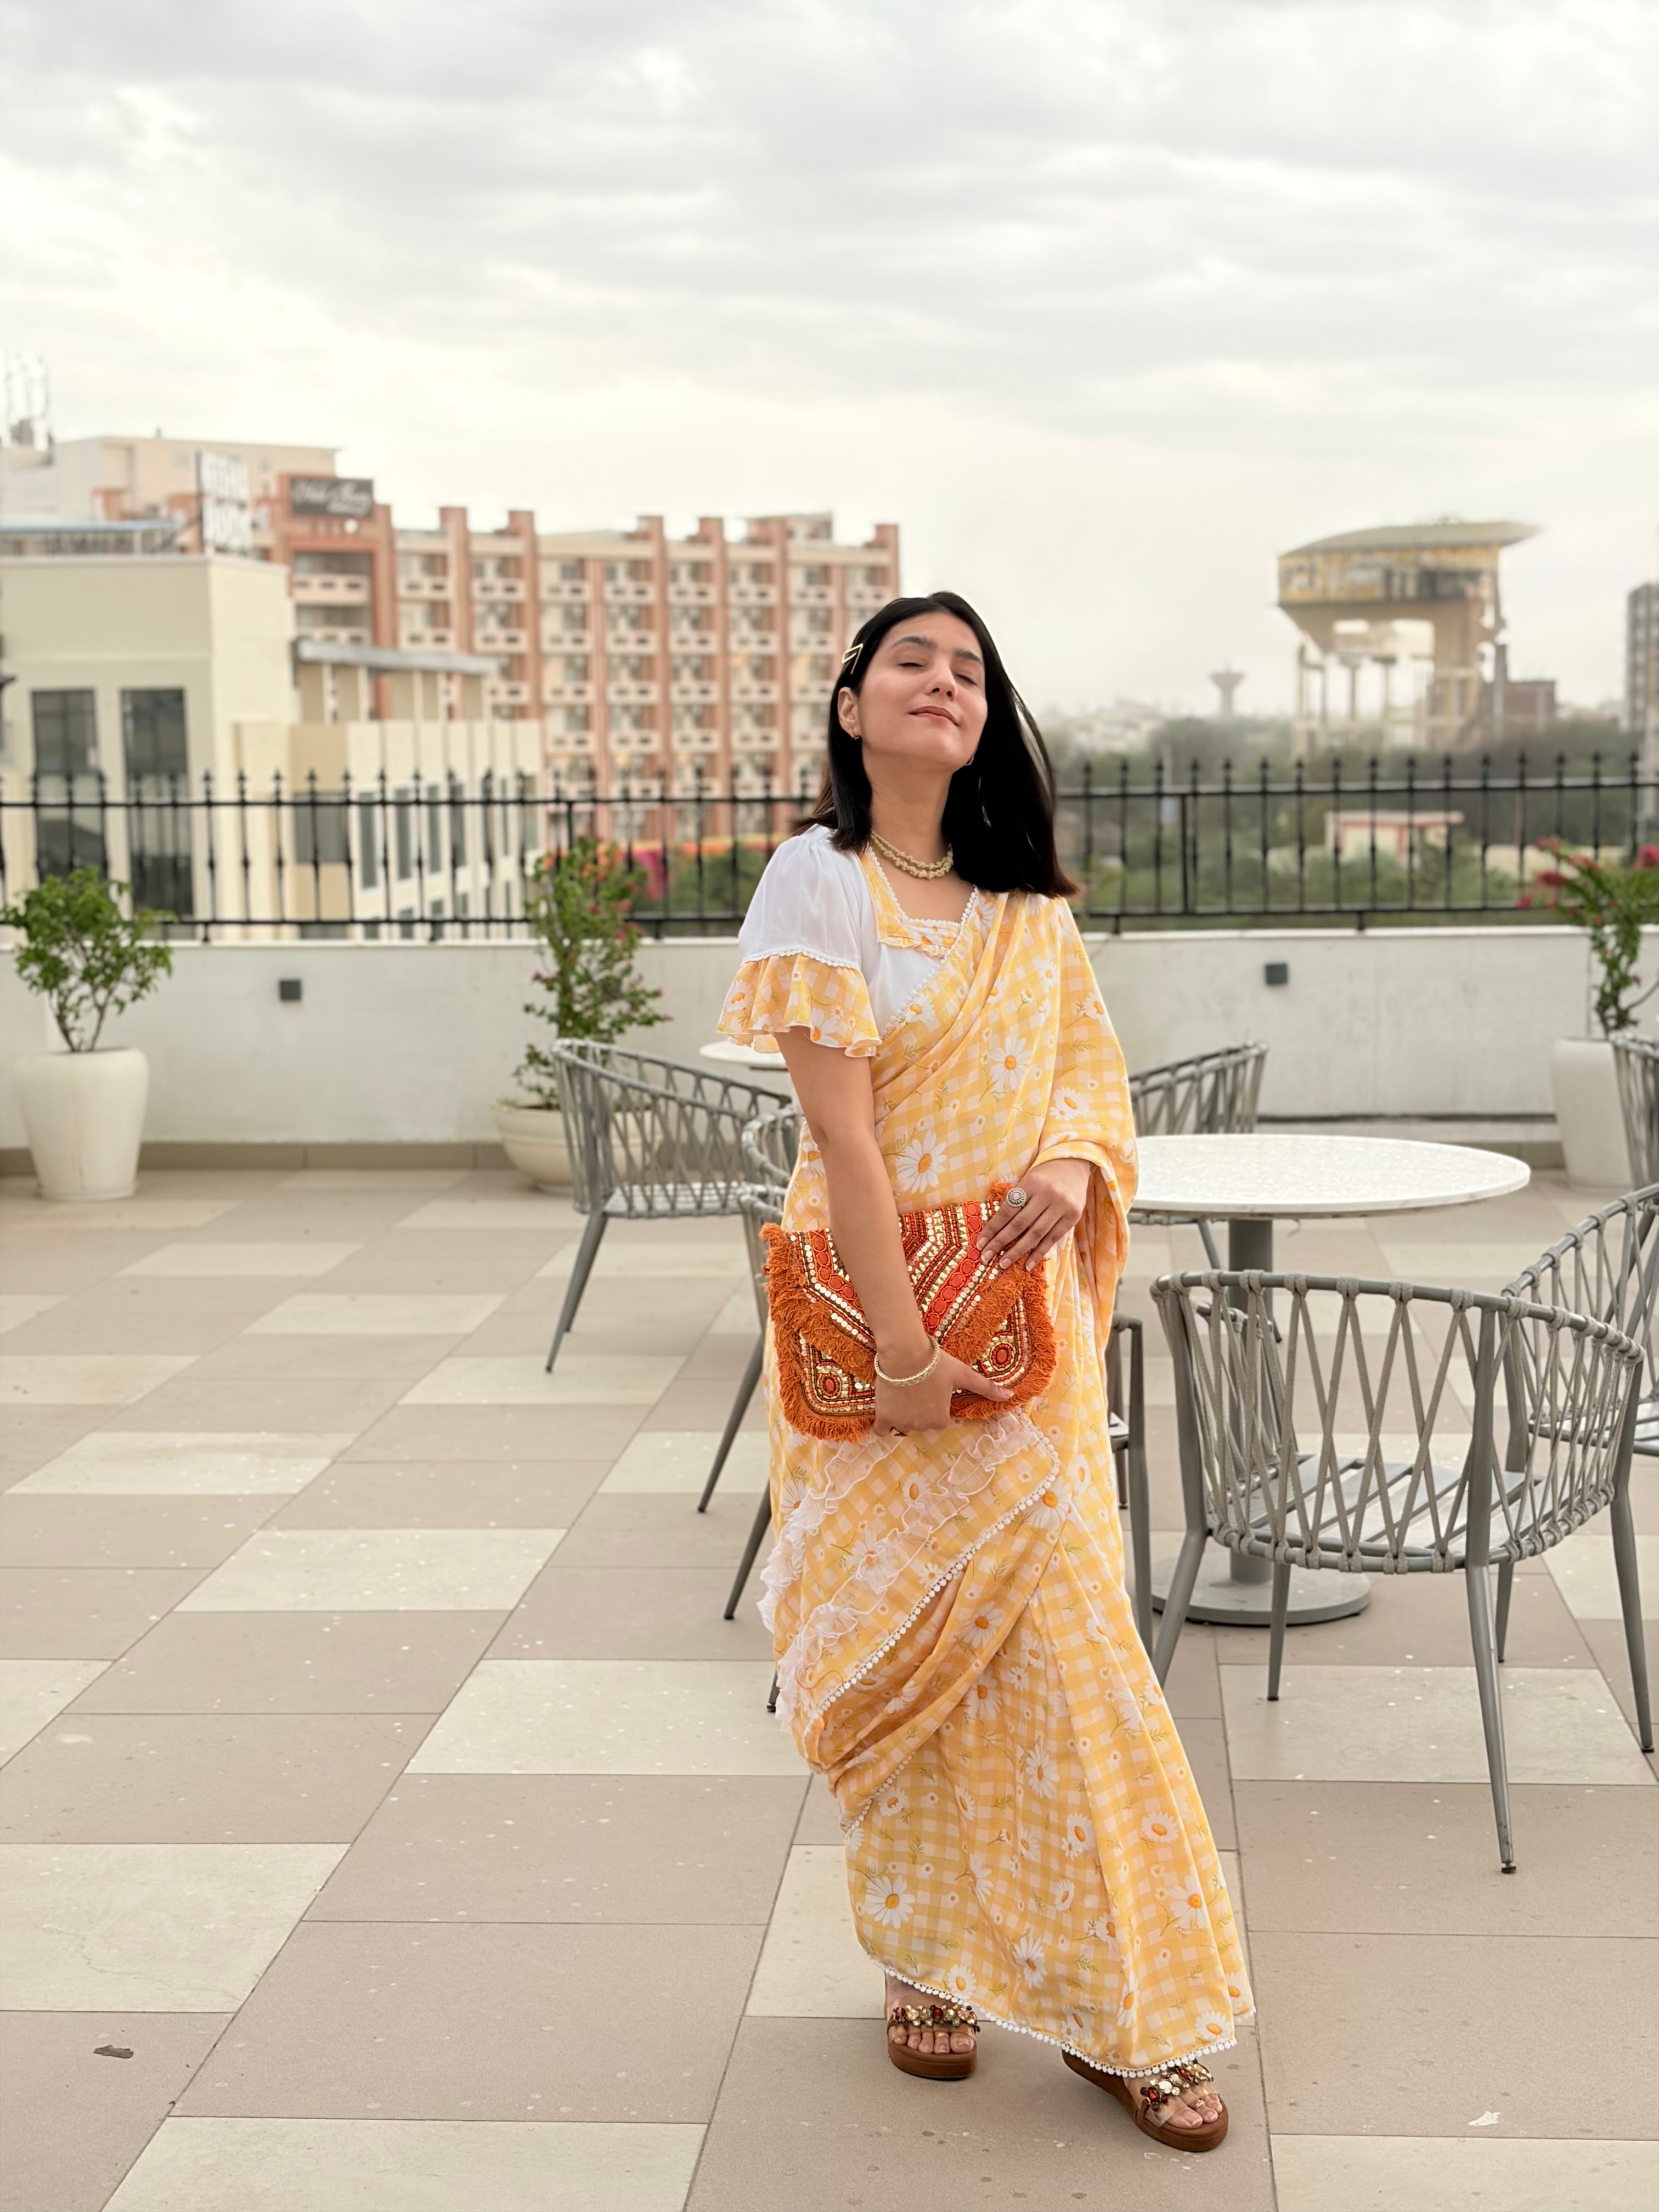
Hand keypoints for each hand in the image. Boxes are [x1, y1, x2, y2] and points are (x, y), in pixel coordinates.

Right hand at [872, 1347, 1010, 1435]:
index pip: (941, 1419)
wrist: (905, 1354)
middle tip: (920, 1389)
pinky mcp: (884, 1416)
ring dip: (904, 1414)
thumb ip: (985, 1387)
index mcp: (941, 1420)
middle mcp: (922, 1426)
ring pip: (904, 1424)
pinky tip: (887, 1415)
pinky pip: (882, 1430)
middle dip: (922, 1410)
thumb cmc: (937, 1364)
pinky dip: (884, 1426)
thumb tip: (1010, 1395)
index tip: (935, 1392)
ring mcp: (902, 1423)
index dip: (938, 1405)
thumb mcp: (963, 1374)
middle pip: (922, 1422)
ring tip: (905, 1392)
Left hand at [975, 1158, 1092, 1269]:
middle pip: (1019, 1224)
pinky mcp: (1073, 1217)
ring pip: (1035, 1234)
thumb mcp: (1027, 1181)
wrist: (1073, 1165)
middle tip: (987, 1257)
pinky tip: (1027, 1265)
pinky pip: (1052, 1238)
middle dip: (1000, 1243)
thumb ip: (1014, 1201)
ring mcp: (1062, 1207)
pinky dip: (1039, 1253)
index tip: (980, 1243)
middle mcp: (1047, 1195)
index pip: (1007, 1210)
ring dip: (1017, 1251)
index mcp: (1031, 1183)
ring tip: (1002, 1264)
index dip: (993, 1228)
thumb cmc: (1043, 1176)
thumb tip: (994, 1230)